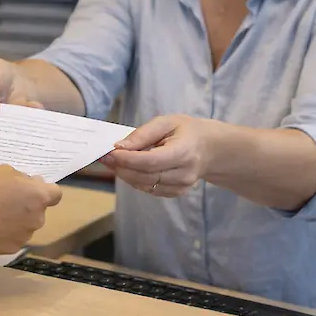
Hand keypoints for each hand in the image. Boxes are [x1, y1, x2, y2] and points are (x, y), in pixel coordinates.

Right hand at [0, 164, 62, 253]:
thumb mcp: (3, 171)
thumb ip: (22, 178)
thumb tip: (30, 184)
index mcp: (39, 196)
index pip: (56, 194)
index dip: (44, 190)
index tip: (29, 188)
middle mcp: (38, 218)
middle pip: (38, 210)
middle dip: (27, 205)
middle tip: (6, 200)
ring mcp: (26, 235)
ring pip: (26, 224)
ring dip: (17, 219)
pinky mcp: (13, 248)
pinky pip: (13, 237)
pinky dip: (5, 233)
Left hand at [99, 115, 220, 196]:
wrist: (210, 148)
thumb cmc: (187, 131)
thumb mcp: (166, 122)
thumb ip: (143, 134)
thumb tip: (120, 146)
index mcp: (184, 152)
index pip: (150, 161)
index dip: (127, 159)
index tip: (109, 152)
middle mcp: (184, 173)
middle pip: (145, 176)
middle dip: (121, 167)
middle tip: (104, 156)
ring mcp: (181, 186)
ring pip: (144, 185)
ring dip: (124, 174)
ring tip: (112, 161)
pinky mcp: (176, 192)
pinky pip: (149, 189)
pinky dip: (134, 180)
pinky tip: (126, 168)